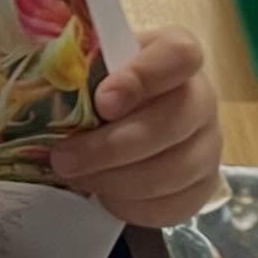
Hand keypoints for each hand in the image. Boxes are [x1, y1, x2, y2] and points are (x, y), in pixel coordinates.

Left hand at [50, 28, 220, 227]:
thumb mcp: (84, 67)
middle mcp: (200, 96)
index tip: (103, 103)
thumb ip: (74, 65)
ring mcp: (207, 143)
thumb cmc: (97, 90)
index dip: (143, 78)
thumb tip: (51, 74)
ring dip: (116, 179)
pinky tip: (103, 194)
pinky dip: (131, 204)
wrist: (114, 127)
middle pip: (176, 120)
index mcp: (174, 53)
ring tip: (76, 176)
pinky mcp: (201, 186)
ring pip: (173, 169)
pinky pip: (173, 203)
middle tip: (64, 158)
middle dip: (113, 146)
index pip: (179, 55)